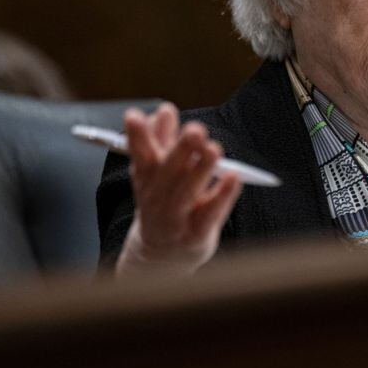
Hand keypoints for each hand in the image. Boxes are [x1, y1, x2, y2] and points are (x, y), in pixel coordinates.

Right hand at [115, 103, 241, 276]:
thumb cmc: (165, 204)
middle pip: (167, 172)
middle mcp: (157, 198)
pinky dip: (222, 195)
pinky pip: (210, 213)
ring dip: (201, 169)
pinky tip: (233, 177)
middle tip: (195, 130)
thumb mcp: (157, 173)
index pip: (139, 155)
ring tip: (214, 149)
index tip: (134, 115)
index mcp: (146, 179)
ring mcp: (175, 218)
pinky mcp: (196, 234)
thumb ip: (161, 140)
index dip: (136, 136)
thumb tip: (164, 111)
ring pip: (187, 191)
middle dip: (180, 149)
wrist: (163, 255)